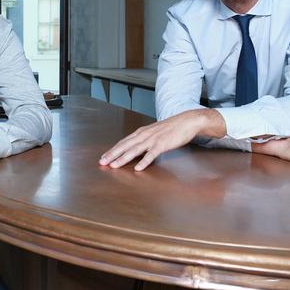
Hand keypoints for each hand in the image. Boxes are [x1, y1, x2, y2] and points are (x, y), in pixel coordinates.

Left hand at [98, 109, 224, 170]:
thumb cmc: (170, 128)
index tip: (103, 157)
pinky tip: (138, 168)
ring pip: (135, 150)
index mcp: (141, 132)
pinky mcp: (162, 144)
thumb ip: (144, 140)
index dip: (112, 150)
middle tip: (102, 162)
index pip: (123, 142)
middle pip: (125, 146)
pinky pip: (152, 154)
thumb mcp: (153, 133)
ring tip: (114, 165)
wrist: (186, 121)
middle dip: (112, 154)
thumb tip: (134, 149)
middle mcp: (144, 135)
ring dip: (123, 158)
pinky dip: (144, 161)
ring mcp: (153, 139)